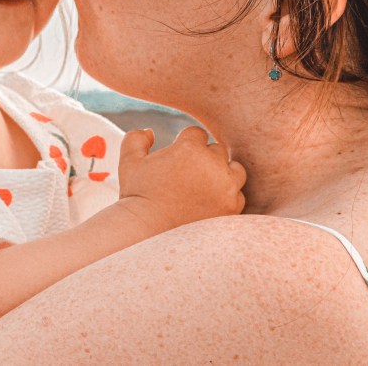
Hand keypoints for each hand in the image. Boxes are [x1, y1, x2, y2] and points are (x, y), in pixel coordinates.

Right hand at [115, 126, 246, 234]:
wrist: (147, 235)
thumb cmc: (137, 197)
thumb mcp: (129, 163)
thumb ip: (137, 139)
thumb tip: (150, 132)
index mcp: (190, 148)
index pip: (196, 134)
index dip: (185, 144)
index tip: (175, 159)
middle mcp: (213, 165)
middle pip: (217, 150)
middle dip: (204, 159)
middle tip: (187, 175)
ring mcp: (226, 188)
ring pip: (235, 170)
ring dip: (223, 174)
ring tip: (204, 186)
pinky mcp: (231, 209)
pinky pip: (238, 195)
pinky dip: (227, 197)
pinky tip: (209, 203)